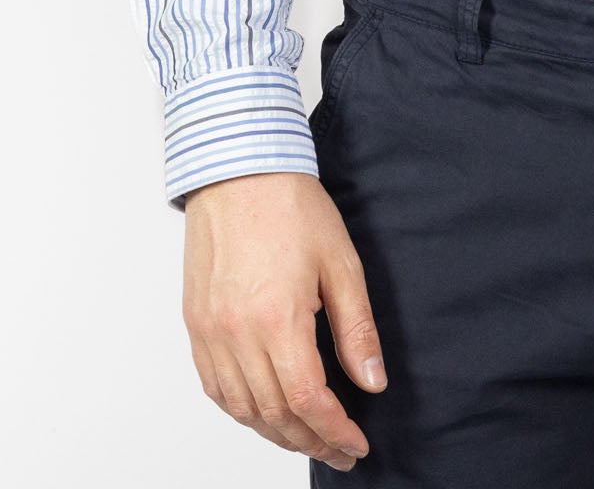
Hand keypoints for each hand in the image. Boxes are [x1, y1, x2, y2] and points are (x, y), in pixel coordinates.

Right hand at [182, 171, 387, 472]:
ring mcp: (209, 332)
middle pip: (274, 414)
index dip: (334, 431)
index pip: (307, 401)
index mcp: (277, 318)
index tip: (356, 443)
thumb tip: (372, 381)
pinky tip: (264, 413)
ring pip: (242, 408)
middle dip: (310, 440)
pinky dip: (242, 410)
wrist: (238, 169)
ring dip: (276, 432)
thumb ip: (357, 329)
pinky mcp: (195, 324)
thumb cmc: (291, 206)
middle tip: (339, 450)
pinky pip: (215, 387)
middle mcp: (236, 333)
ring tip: (308, 438)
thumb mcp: (341, 262)